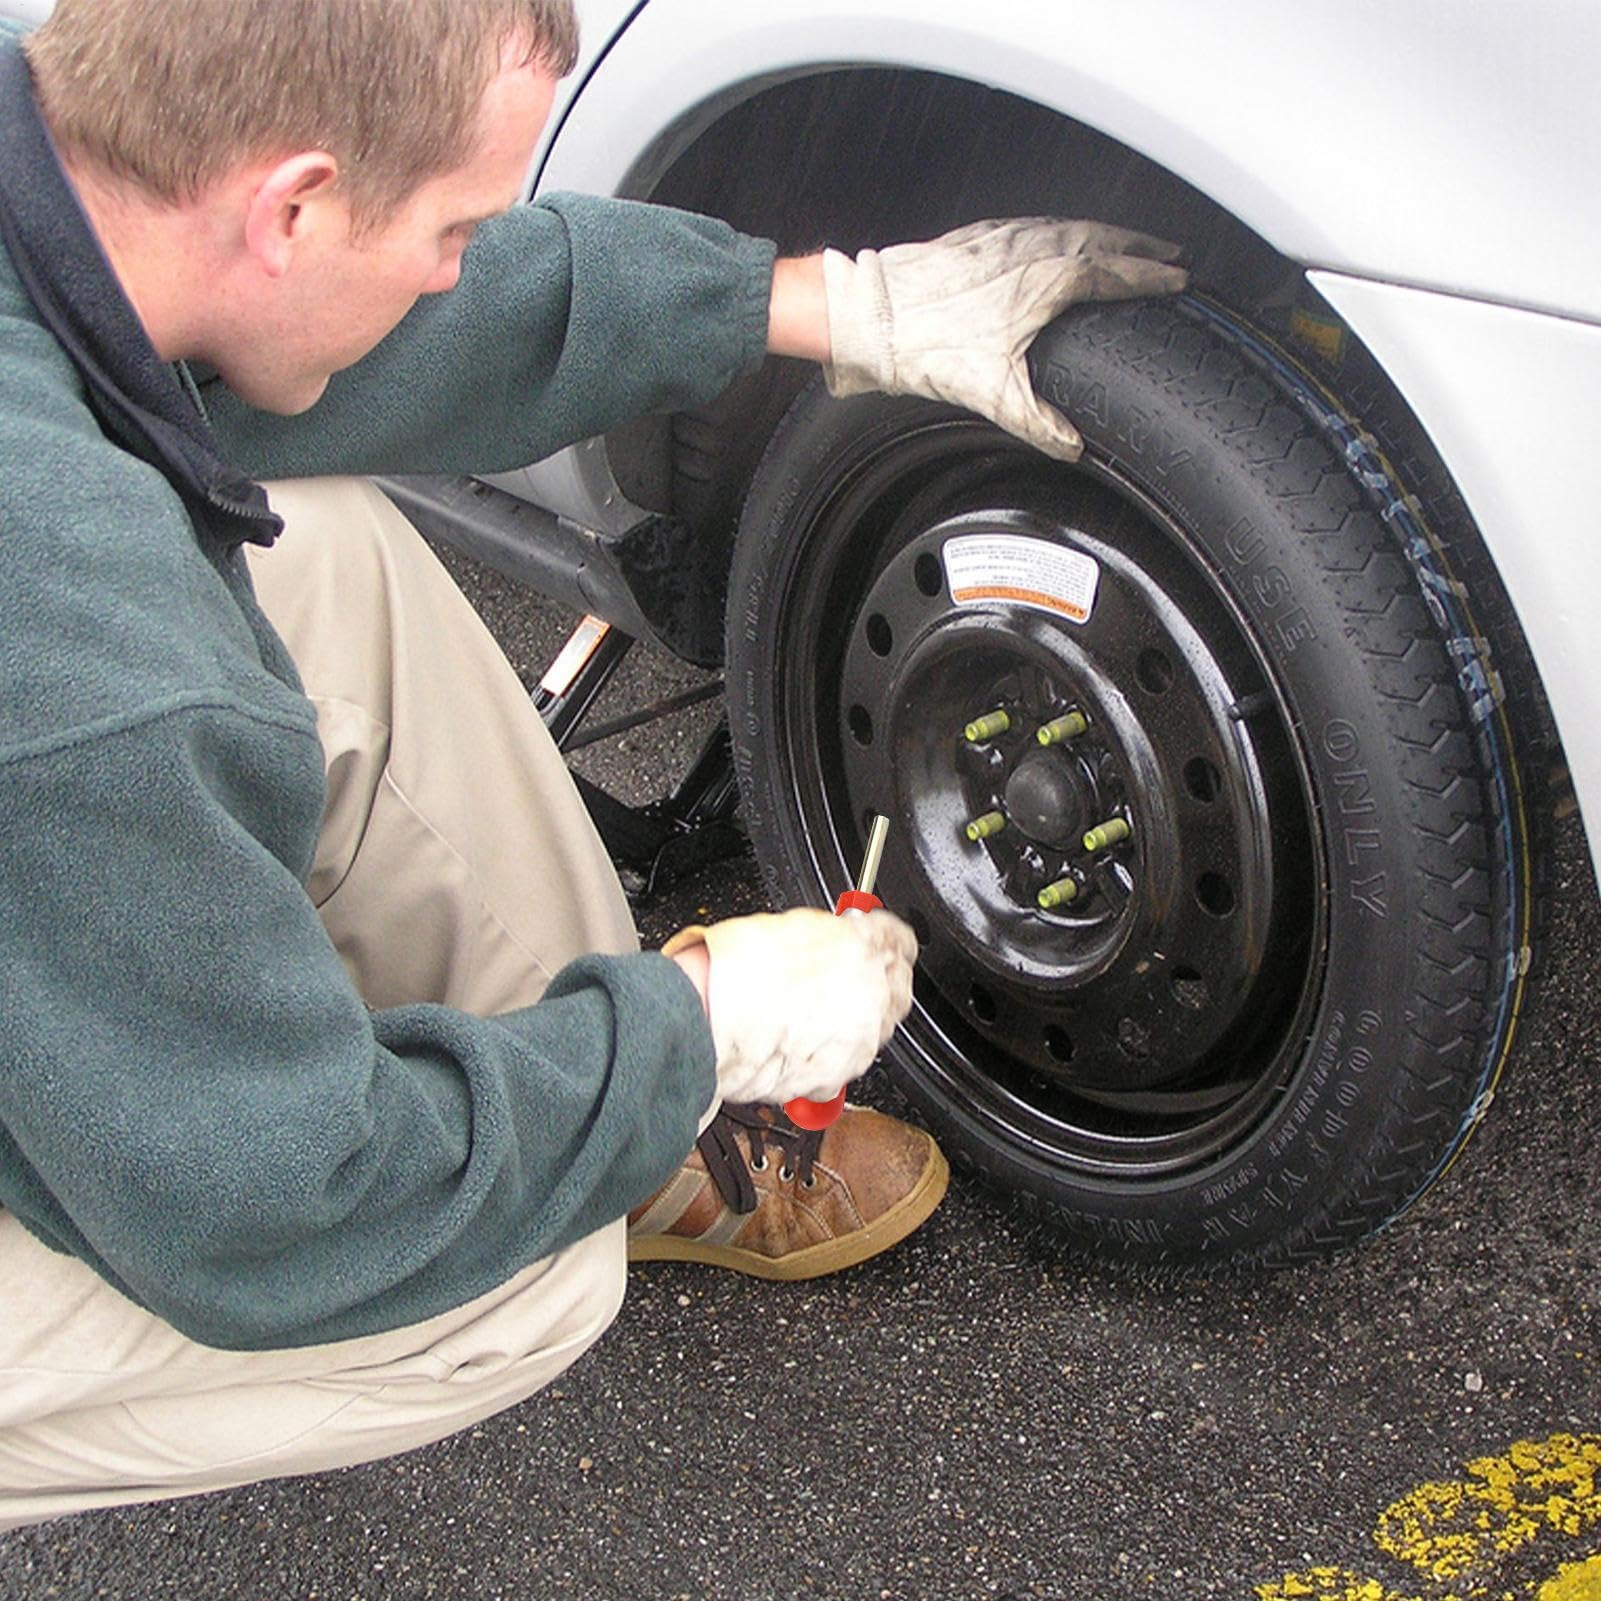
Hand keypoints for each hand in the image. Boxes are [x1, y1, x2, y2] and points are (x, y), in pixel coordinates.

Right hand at [664, 907, 915, 1106]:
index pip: (900, 941)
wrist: (704, 1021)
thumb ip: (829, 934)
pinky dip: (829, 1055)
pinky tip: (800, 1041)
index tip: (876, 942)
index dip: (886, 940)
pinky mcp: (837, 1077)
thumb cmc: (733, 970)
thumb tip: (840, 938)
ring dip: (854, 1020)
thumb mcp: (791, 927)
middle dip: (878, 981)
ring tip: (813, 1013)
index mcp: (864, 948)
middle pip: (897, 988)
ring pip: (875, 1030)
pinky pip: (845, 1063)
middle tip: (848, 977)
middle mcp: (870, 996)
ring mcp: (857, 1041)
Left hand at [821, 217, 1186, 459]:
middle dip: (1140, 244)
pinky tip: (1060, 238)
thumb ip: (1039, 423)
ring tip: (1127, 241)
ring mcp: (1004, 238)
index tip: (1177, 277)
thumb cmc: (926, 344)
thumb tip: (1071, 446)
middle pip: (1101, 238)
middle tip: (1169, 251)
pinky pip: (1036, 224)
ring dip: (1105, 232)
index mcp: (1046, 279)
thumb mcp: (992, 394)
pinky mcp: (978, 236)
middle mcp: (1030, 249)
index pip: (1114, 273)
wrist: (871, 313)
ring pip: (1069, 225)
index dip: (1149, 276)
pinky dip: (1063, 228)